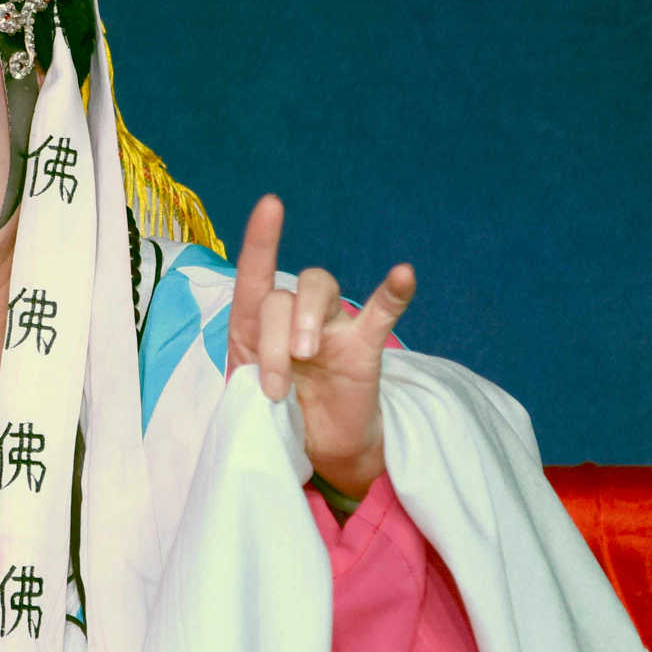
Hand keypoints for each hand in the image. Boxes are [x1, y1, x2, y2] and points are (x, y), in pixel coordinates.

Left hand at [229, 196, 414, 500]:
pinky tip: (403, 273)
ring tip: (306, 357)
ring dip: (306, 320)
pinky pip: (383, 310)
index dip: (261, 241)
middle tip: (274, 387)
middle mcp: (292, 315)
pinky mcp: (365, 345)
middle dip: (271, 340)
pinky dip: (394, 291)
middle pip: (281, 296)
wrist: (316, 448)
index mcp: (254, 325)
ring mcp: (331, 326)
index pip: (254, 276)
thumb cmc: (276, 415)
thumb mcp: (248, 398)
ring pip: (319, 289)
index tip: (271, 204)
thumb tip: (261, 376)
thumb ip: (248, 377)